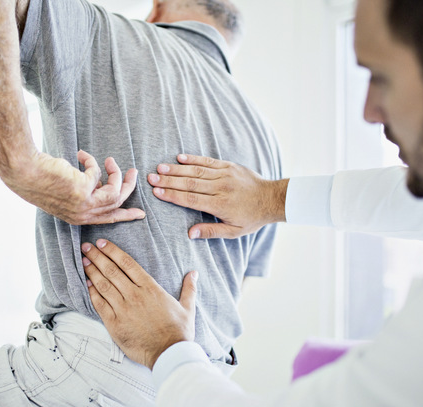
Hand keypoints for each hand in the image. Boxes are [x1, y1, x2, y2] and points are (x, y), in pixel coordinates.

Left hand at [3, 150, 144, 224]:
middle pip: (117, 203)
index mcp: (78, 218)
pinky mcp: (84, 189)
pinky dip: (91, 161)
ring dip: (116, 173)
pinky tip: (80, 154)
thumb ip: (85, 192)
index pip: (108, 219)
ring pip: (114, 190)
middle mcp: (83, 214)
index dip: (126, 215)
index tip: (140, 214)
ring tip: (110, 160)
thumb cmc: (41, 180)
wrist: (25, 172)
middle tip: (133, 172)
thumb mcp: (67, 192)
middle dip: (129, 187)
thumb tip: (100, 183)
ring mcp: (84, 203)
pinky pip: (97, 172)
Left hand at [81, 239, 197, 369]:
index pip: (127, 263)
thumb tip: (194, 273)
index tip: (102, 243)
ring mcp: (123, 309)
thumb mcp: (187, 307)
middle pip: (112, 271)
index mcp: (150, 288)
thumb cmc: (179, 331)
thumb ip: (189, 288)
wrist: (169, 354)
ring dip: (92, 271)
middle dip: (97, 257)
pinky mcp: (114, 324)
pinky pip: (100, 304)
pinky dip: (92, 293)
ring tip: (83, 261)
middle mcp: (134, 295)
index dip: (113, 251)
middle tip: (86, 247)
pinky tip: (86, 284)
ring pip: (103, 285)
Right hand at [147, 154, 288, 238]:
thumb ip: (211, 232)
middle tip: (150, 178)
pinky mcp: (228, 166)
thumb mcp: (234, 231)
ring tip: (159, 167)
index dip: (172, 195)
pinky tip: (179, 157)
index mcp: (220, 205)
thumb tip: (189, 234)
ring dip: (176, 169)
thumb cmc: (252, 217)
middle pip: (189, 183)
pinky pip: (208, 161)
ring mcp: (224, 175)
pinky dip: (193, 159)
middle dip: (168, 180)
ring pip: (196, 170)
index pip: (191, 199)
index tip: (156, 192)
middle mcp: (220, 187)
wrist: (272, 198)